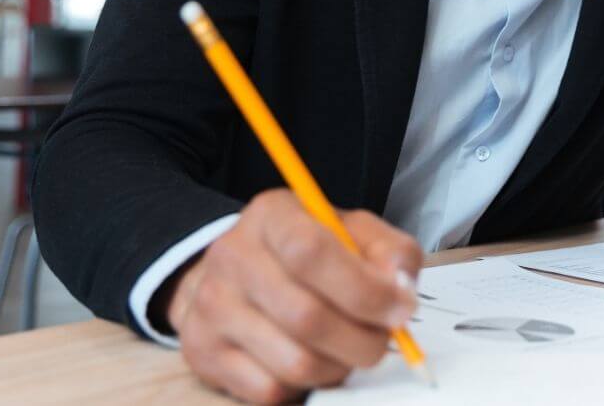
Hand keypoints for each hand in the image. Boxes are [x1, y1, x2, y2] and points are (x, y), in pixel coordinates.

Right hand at [164, 189, 422, 402]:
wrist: (235, 274)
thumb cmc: (307, 254)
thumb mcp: (352, 232)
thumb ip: (390, 252)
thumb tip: (400, 291)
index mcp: (272, 215)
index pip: (311, 251)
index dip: (364, 289)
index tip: (399, 310)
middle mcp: (232, 256)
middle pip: (306, 317)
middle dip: (362, 340)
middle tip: (381, 341)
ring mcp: (211, 307)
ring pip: (293, 363)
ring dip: (337, 367)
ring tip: (346, 350)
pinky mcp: (202, 351)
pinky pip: (269, 390)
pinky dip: (303, 386)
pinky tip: (310, 360)